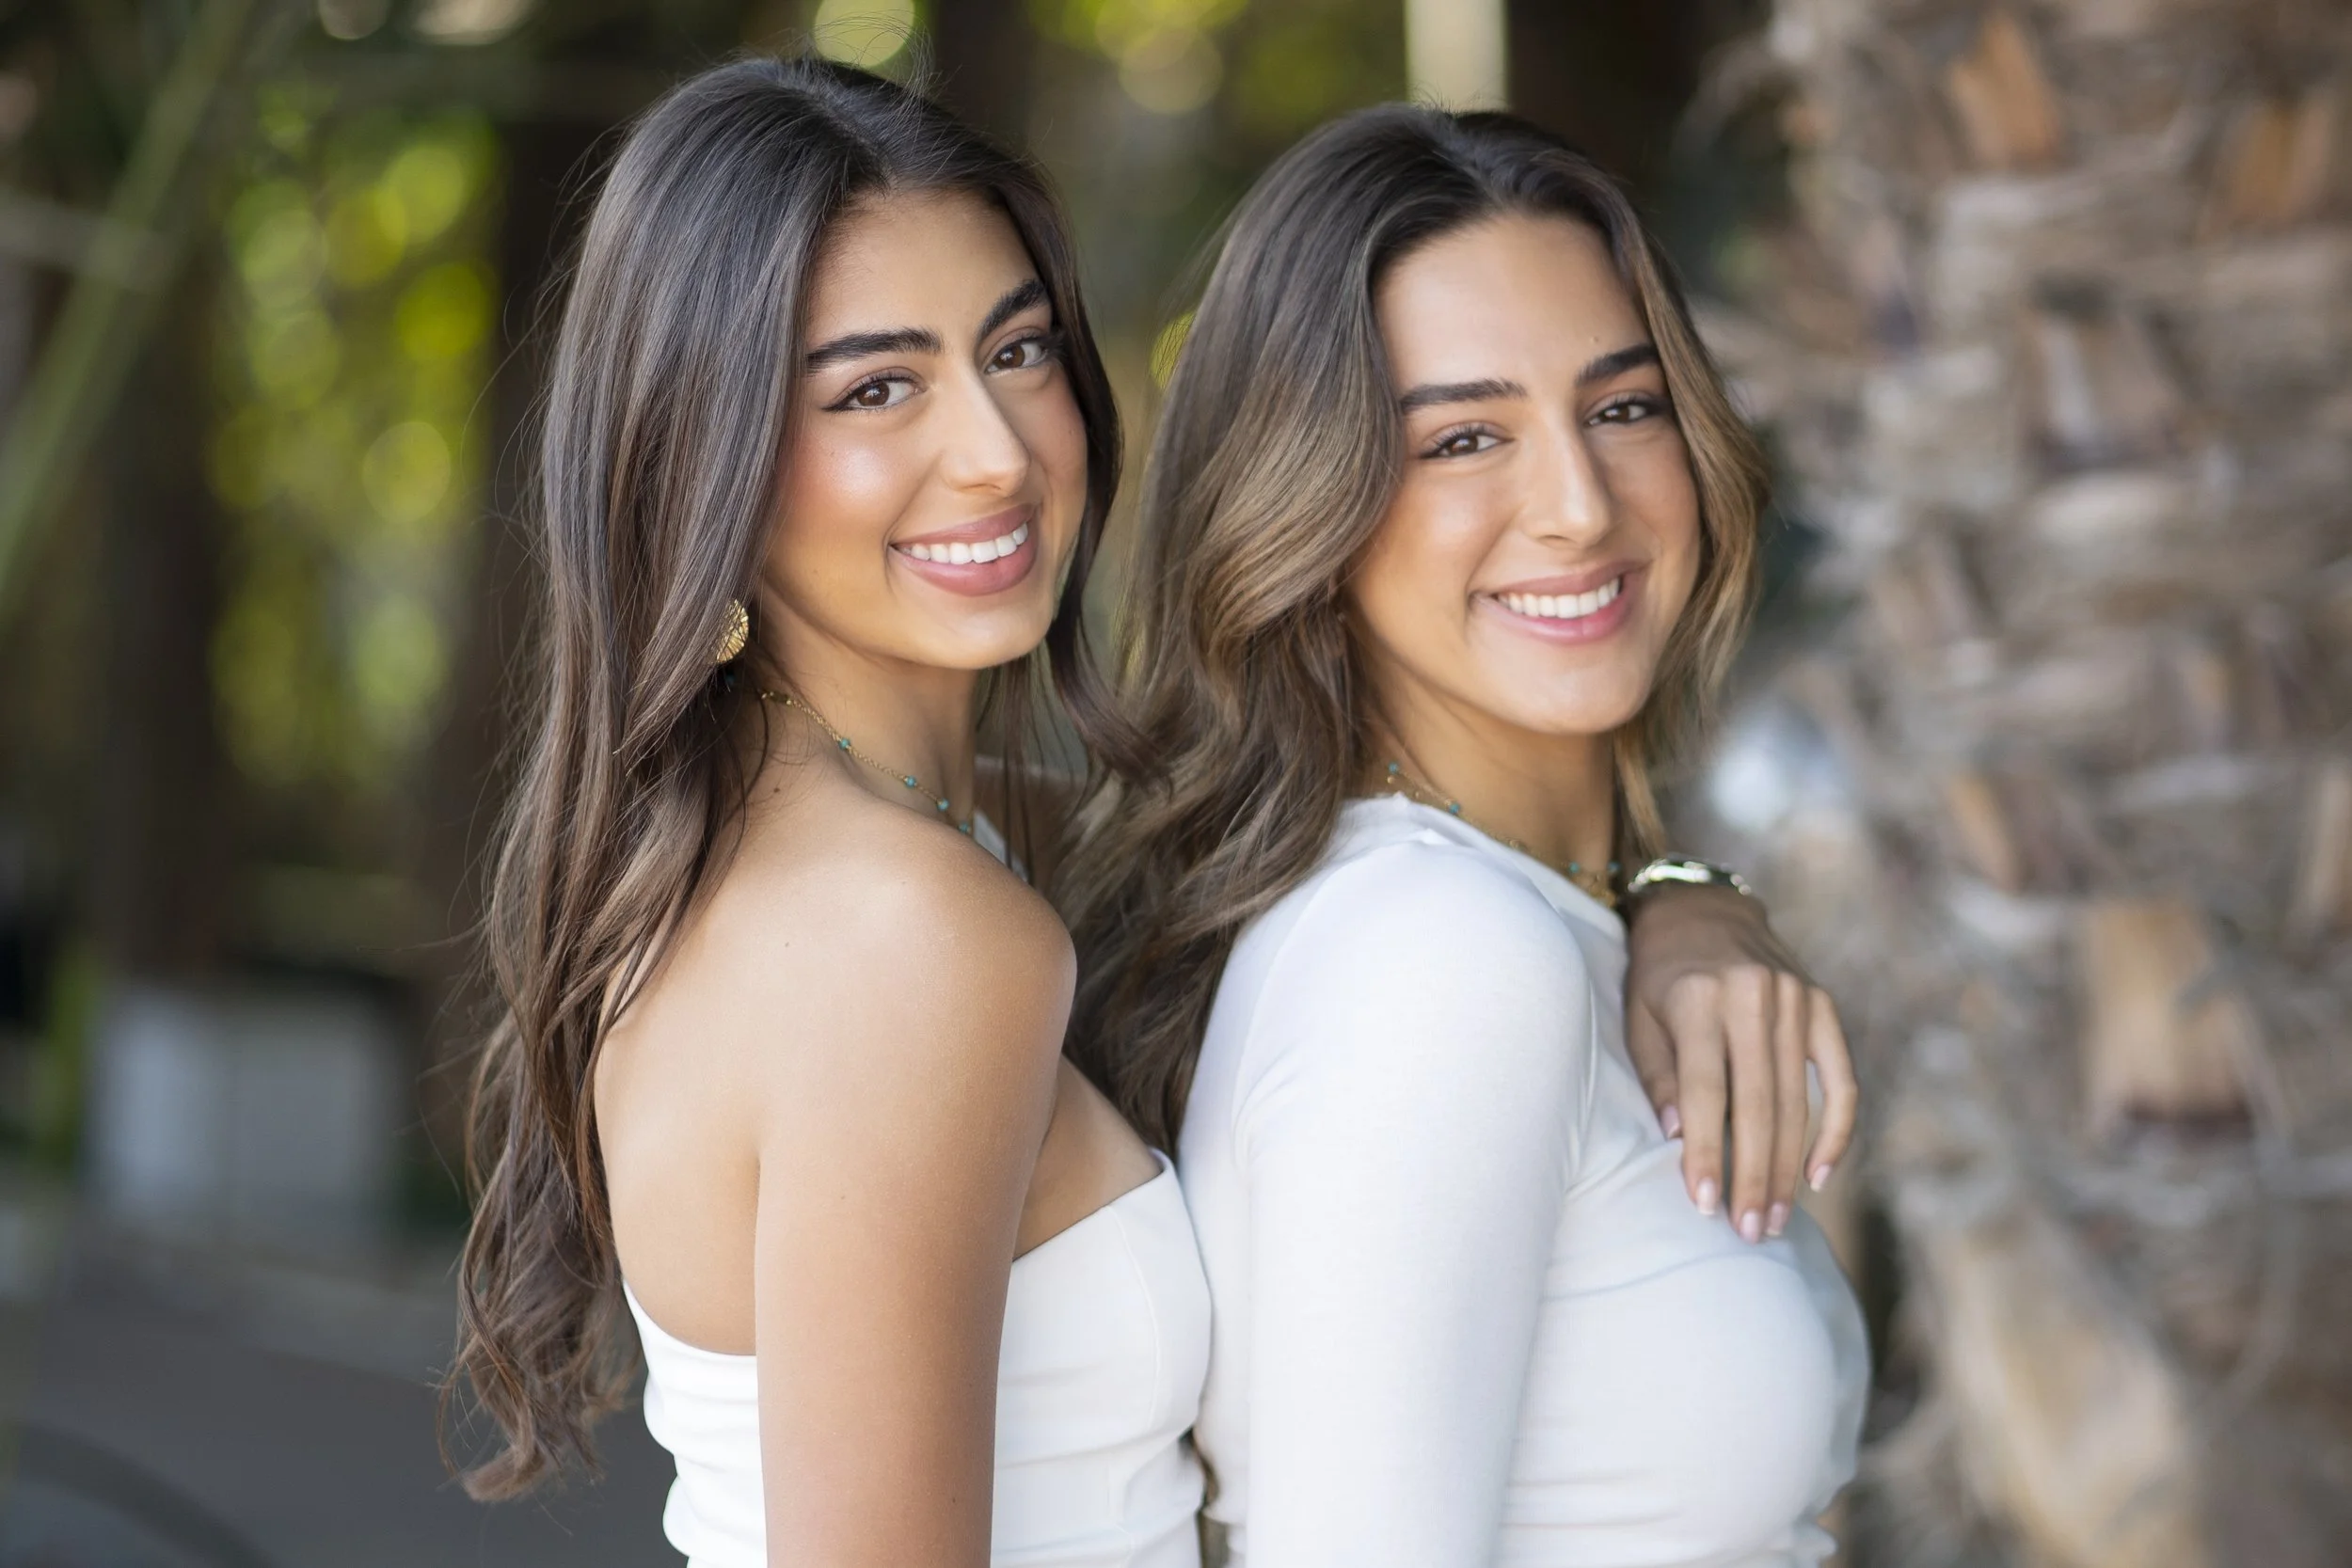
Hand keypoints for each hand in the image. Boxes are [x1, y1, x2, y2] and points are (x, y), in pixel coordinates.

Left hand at [1621, 884, 1856, 1242]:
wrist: (1702, 911)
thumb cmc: (1657, 977)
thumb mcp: (1638, 1018)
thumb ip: (1660, 1077)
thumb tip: (1679, 1139)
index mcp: (1699, 998)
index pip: (1706, 1094)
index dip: (1705, 1153)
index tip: (1704, 1206)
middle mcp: (1754, 997)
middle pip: (1759, 1106)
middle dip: (1755, 1176)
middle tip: (1751, 1232)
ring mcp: (1796, 1000)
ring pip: (1798, 1102)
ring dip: (1790, 1168)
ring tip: (1778, 1219)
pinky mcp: (1823, 1005)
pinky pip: (1840, 1080)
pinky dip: (1835, 1130)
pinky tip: (1819, 1175)